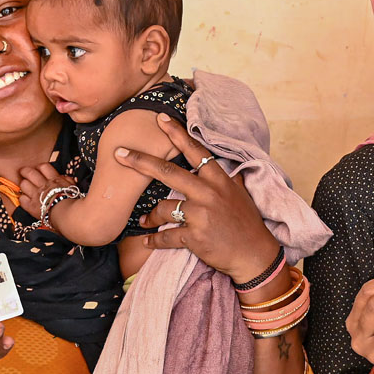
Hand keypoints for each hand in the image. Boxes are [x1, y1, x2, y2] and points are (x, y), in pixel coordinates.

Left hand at [17, 163, 74, 219]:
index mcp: (54, 180)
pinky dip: (23, 199)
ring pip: (23, 184)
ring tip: (25, 187)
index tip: (38, 170)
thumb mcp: (73, 188)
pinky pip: (21, 199)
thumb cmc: (72, 202)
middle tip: (24, 173)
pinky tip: (26, 200)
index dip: (39, 167)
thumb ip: (67, 180)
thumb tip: (63, 177)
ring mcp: (36, 195)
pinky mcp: (31, 206)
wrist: (67, 215)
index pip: (43, 167)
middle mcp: (43, 185)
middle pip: (30, 173)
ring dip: (24, 185)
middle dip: (25, 171)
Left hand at [115, 113, 280, 282]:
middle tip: (119, 153)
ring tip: (144, 221)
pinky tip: (147, 241)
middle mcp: (208, 193)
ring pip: (162, 209)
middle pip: (167, 172)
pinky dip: (154, 240)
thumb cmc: (246, 223)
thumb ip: (224, 179)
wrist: (254, 254)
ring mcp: (201, 215)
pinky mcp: (194, 237)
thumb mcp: (238, 194)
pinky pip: (165, 237)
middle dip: (140, 161)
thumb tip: (215, 165)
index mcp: (218, 179)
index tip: (160, 119)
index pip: (195, 150)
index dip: (176, 133)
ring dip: (150, 217)